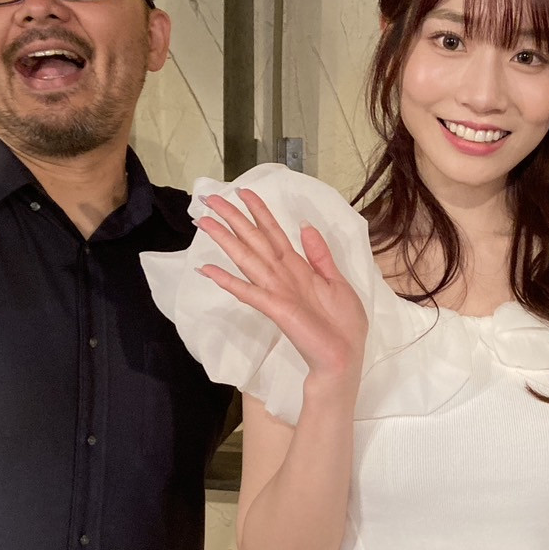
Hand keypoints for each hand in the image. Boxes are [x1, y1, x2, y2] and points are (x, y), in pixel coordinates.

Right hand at [196, 188, 368, 386]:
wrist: (345, 358)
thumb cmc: (343, 324)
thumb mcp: (337, 282)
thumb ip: (320, 256)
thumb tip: (304, 225)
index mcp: (298, 268)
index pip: (274, 234)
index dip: (259, 212)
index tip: (243, 192)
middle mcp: (282, 276)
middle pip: (254, 241)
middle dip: (233, 219)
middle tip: (209, 199)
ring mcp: (276, 291)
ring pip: (247, 259)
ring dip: (225, 241)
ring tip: (203, 223)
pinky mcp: (275, 308)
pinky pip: (249, 291)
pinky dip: (229, 281)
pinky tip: (209, 270)